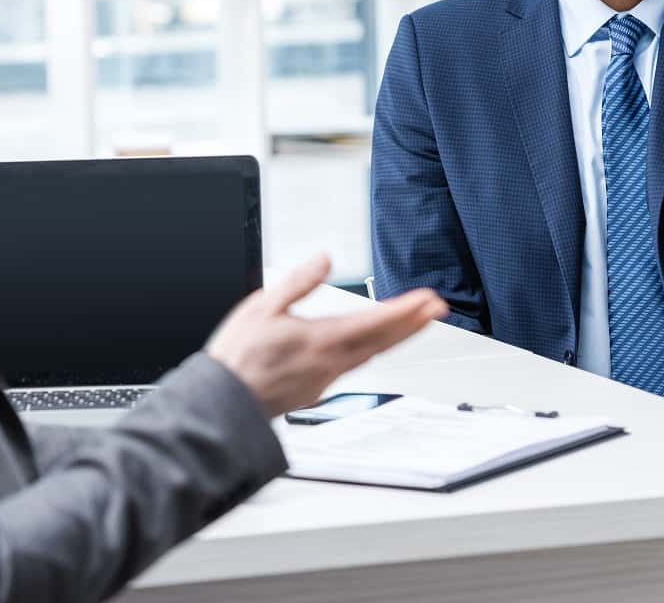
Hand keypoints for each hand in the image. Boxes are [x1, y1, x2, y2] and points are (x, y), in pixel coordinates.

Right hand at [205, 253, 447, 416]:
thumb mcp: (262, 306)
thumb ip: (297, 282)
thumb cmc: (239, 356)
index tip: (427, 299)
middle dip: (413, 323)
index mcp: (320, 340)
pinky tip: (376, 344)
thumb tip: (324, 259)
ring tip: (416, 321)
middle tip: (438, 308)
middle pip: (383, 341)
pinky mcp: (319, 387)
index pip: (374, 322)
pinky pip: (356, 364)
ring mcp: (327, 378)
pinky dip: (374, 349)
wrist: (226, 403)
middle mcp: (331, 362)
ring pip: (372, 354)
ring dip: (398, 336)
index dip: (405, 310)